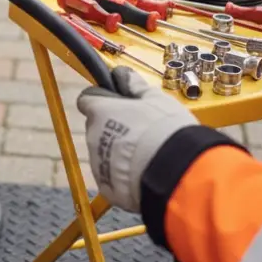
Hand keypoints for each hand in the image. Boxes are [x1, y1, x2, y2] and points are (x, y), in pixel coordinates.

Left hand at [77, 66, 197, 212]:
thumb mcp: (156, 99)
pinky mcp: (106, 186)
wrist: (174, 173)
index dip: (102, 99)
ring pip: (104, 152)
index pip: (87, 99)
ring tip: (147, 155)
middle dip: (113, 127)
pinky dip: (123, 175)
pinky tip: (144, 173)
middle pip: (97, 127)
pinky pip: (111, 177)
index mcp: (101, 111)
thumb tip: (122, 75)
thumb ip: (135, 86)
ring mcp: (97, 163)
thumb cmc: (166, 131)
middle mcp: (93, 136)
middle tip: (141, 131)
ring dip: (119, 152)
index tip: (117, 102)